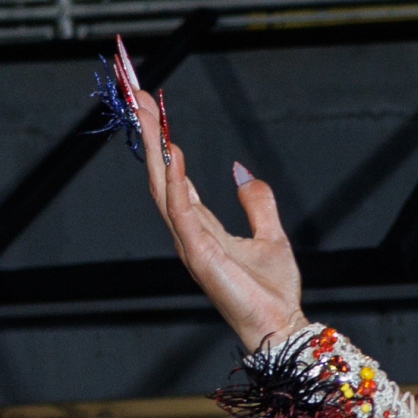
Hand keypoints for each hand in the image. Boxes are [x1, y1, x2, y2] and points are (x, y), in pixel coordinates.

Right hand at [116, 39, 306, 350]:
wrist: (281, 325)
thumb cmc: (273, 291)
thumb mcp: (271, 236)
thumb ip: (257, 203)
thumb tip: (241, 170)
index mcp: (201, 225)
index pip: (173, 174)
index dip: (161, 139)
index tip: (151, 106)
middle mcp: (187, 231)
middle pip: (160, 172)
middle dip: (148, 132)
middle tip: (137, 92)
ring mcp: (189, 242)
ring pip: (162, 185)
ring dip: (153, 146)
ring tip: (145, 110)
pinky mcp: (198, 255)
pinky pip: (182, 210)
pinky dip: (175, 181)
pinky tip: (173, 152)